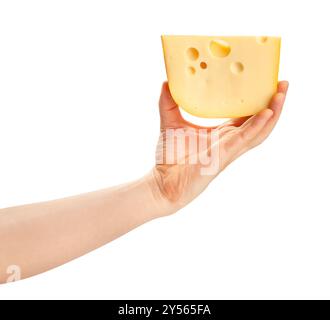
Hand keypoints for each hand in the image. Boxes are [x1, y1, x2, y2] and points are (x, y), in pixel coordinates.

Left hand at [152, 81, 288, 211]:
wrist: (162, 181)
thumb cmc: (169, 157)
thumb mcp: (170, 123)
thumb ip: (168, 103)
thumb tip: (166, 82)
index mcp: (221, 134)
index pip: (246, 116)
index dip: (258, 101)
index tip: (267, 81)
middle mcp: (229, 141)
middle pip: (259, 122)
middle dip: (274, 104)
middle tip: (283, 83)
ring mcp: (228, 149)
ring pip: (259, 131)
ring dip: (273, 113)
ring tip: (282, 94)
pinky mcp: (222, 156)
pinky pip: (244, 140)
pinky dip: (257, 126)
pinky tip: (267, 113)